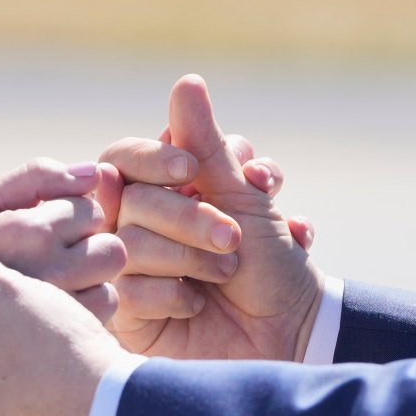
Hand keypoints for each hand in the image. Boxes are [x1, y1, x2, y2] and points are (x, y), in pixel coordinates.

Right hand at [0, 158, 129, 323]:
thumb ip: (38, 177)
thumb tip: (94, 171)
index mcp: (29, 233)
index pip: (89, 209)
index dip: (72, 217)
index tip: (47, 230)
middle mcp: (48, 271)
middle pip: (110, 246)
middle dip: (90, 246)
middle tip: (60, 255)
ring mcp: (59, 311)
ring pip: (109, 280)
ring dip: (93, 274)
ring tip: (59, 279)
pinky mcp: (63, 335)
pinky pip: (105, 306)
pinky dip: (89, 301)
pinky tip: (59, 303)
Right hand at [103, 75, 323, 361]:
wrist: (291, 334)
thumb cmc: (273, 263)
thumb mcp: (244, 195)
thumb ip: (208, 142)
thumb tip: (187, 81)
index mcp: (161, 190)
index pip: (125, 156)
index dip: (151, 156)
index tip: (189, 166)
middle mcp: (136, 225)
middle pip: (131, 199)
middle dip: (191, 217)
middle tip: (234, 239)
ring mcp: (127, 269)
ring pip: (129, 244)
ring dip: (190, 259)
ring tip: (227, 273)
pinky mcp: (125, 313)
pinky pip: (128, 290)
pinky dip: (173, 297)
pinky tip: (197, 306)